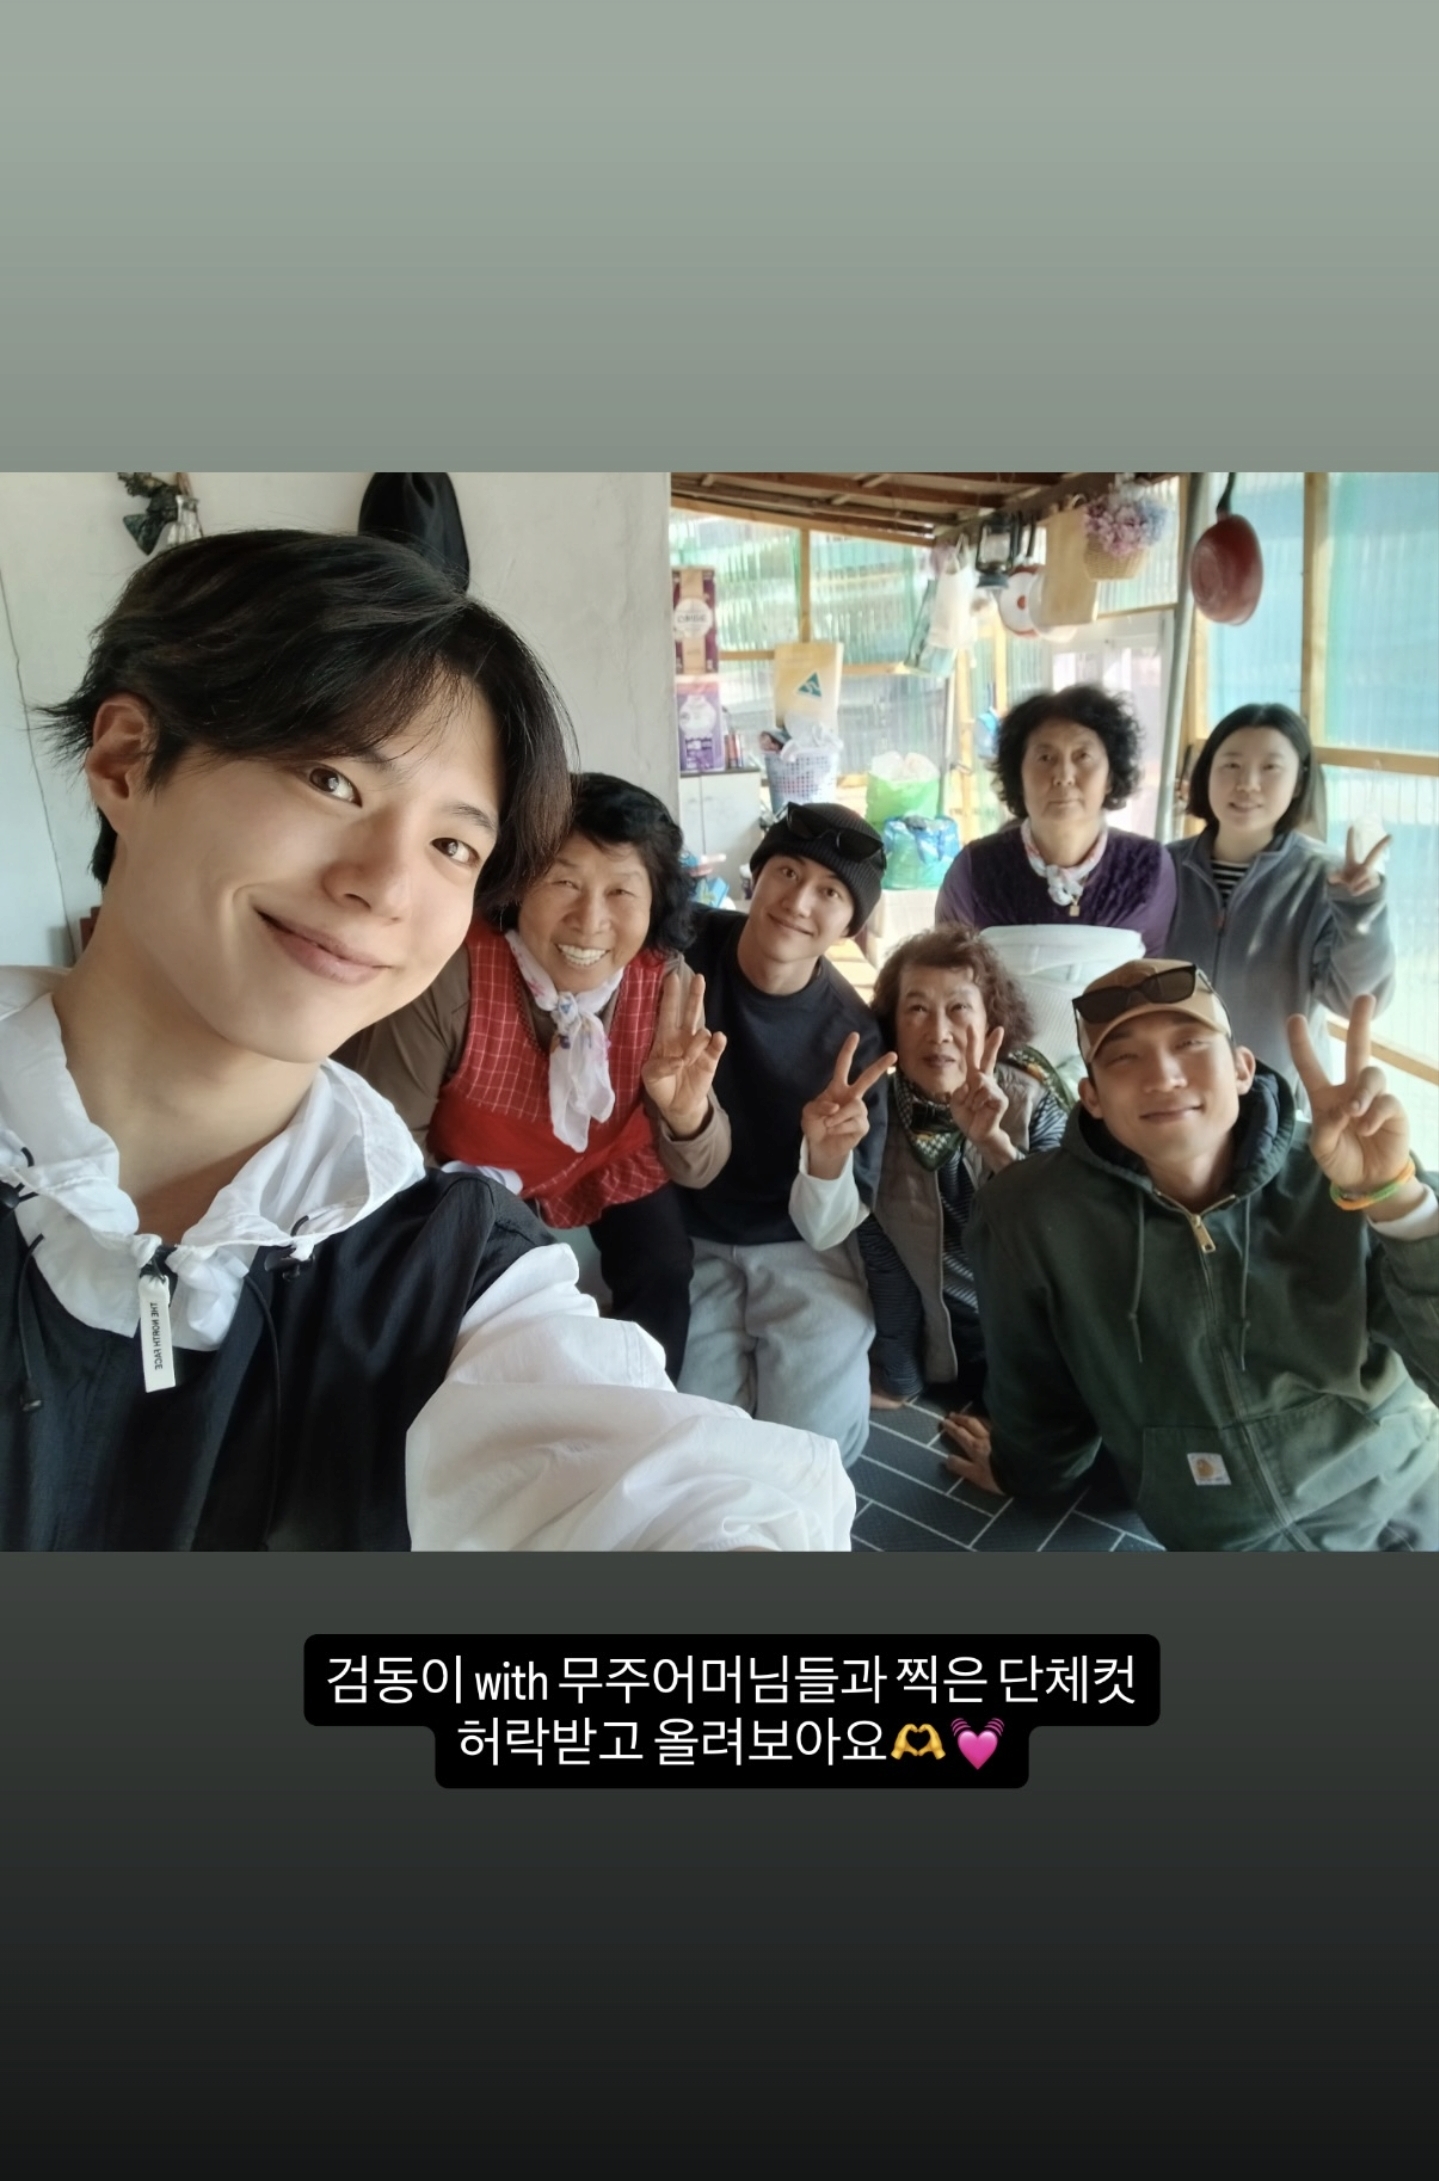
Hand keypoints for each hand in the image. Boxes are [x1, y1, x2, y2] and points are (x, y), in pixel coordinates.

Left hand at [641, 970, 726, 1138]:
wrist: (678, 1104)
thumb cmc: (661, 1085)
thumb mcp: (650, 1076)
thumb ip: (660, 1066)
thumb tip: (680, 1060)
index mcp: (665, 1037)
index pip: (668, 1012)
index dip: (670, 996)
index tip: (672, 978)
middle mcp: (683, 1037)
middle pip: (691, 1011)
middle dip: (694, 995)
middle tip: (698, 978)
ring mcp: (699, 1047)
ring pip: (701, 1031)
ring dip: (695, 1043)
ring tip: (688, 1060)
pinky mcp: (711, 1059)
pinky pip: (716, 1046)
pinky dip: (717, 1042)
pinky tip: (718, 1038)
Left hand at [800, 1033, 894, 1182]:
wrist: (821, 1146)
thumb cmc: (815, 1125)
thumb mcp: (809, 1112)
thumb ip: (819, 1105)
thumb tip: (837, 1105)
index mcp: (837, 1088)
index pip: (843, 1066)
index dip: (848, 1051)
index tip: (854, 1035)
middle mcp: (852, 1096)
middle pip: (867, 1078)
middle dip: (880, 1066)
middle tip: (893, 1055)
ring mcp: (859, 1110)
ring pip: (854, 1107)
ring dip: (838, 1117)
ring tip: (828, 1125)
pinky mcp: (863, 1125)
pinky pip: (855, 1122)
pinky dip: (841, 1127)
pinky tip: (836, 1131)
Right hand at [939, 1411, 1002, 1493]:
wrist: (1024, 1470)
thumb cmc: (998, 1477)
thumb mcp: (976, 1476)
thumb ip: (961, 1467)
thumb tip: (947, 1459)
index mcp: (975, 1447)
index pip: (960, 1434)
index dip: (952, 1428)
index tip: (944, 1422)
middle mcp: (986, 1437)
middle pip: (971, 1424)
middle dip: (960, 1418)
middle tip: (952, 1414)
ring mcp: (999, 1434)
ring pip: (984, 1421)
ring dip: (974, 1417)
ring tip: (968, 1415)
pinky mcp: (1010, 1434)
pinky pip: (997, 1423)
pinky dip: (990, 1420)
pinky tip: (991, 1420)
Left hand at [949, 1026, 1012, 1167]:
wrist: (976, 1133)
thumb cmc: (967, 1116)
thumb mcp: (956, 1100)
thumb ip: (962, 1088)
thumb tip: (974, 1081)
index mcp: (975, 1079)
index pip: (974, 1058)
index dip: (975, 1043)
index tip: (973, 1026)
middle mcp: (986, 1081)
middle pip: (988, 1059)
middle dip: (992, 1044)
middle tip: (999, 1029)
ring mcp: (995, 1089)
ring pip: (978, 1082)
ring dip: (971, 1098)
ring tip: (974, 1108)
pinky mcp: (1000, 1099)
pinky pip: (984, 1094)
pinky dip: (977, 1103)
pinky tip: (980, 1110)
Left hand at [1287, 995, 1418, 1211]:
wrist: (1368, 1181)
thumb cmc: (1341, 1160)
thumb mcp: (1322, 1147)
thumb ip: (1327, 1127)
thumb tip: (1346, 1109)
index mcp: (1326, 1097)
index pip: (1312, 1066)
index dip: (1302, 1044)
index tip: (1294, 1019)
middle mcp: (1351, 1091)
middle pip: (1358, 1049)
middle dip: (1361, 1023)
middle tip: (1364, 998)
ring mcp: (1374, 1098)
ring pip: (1372, 1074)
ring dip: (1362, 1092)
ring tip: (1355, 1113)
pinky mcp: (1393, 1110)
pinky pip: (1386, 1102)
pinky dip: (1375, 1115)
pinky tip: (1368, 1129)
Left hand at [1328, 826, 1390, 899]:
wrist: (1358, 890)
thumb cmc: (1348, 879)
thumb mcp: (1340, 878)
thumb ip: (1336, 877)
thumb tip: (1331, 877)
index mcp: (1352, 861)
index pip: (1350, 848)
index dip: (1350, 838)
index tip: (1351, 826)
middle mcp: (1365, 864)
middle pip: (1374, 853)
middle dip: (1382, 844)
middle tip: (1391, 836)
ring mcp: (1372, 872)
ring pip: (1364, 874)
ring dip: (1355, 882)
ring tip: (1352, 886)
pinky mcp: (1376, 881)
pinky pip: (1366, 885)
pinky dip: (1359, 889)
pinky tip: (1359, 889)